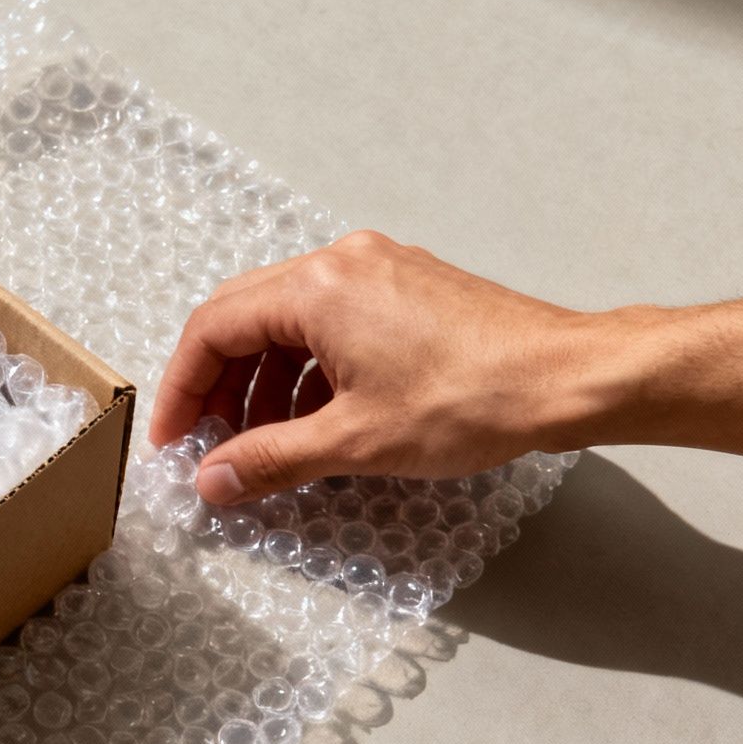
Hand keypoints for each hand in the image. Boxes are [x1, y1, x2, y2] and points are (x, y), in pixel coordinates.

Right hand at [150, 230, 613, 504]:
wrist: (569, 379)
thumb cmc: (475, 398)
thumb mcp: (354, 442)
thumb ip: (270, 459)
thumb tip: (214, 479)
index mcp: (315, 289)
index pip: (213, 330)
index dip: (181, 389)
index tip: (173, 438)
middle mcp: (340, 264)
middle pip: (243, 318)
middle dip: (218, 384)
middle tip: (206, 439)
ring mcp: (377, 270)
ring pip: (287, 321)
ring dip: (263, 380)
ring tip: (265, 439)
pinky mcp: (407, 287)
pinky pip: (330, 320)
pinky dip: (307, 367)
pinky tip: (317, 417)